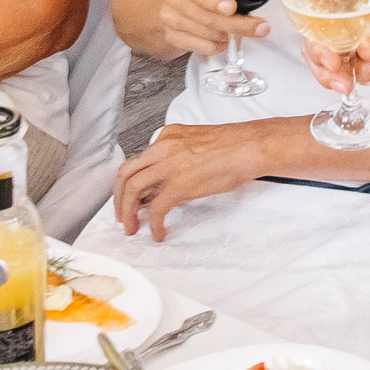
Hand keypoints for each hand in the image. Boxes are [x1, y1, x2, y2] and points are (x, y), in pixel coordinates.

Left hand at [111, 122, 271, 240]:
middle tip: (122, 215)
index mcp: (168, 136)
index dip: (131, 183)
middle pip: (126, 173)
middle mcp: (163, 148)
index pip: (138, 160)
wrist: (251, 147)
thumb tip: (170, 185)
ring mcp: (168, 166)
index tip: (133, 198)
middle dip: (119, 198)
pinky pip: (156, 209)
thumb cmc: (235, 146)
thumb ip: (178, 161)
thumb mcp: (197, 145)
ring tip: (132, 227)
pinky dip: (153, 224)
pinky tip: (158, 232)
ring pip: (131, 189)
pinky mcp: (179, 185)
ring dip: (128, 212)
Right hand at [155, 0, 268, 57]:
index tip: (231, 7)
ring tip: (244, 30)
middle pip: (206, 16)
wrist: (154, 0)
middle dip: (238, 24)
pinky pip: (200, 47)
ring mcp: (169, 18)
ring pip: (206, 34)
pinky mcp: (171, 36)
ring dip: (230, 36)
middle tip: (259, 27)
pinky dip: (218, 46)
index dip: (213, 0)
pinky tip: (225, 39)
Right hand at [315, 0, 369, 91]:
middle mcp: (340, 23)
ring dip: (364, 75)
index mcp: (335, 1)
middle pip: (320, 55)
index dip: (316, 48)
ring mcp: (355, 40)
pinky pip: (367, 73)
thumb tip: (364, 53)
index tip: (332, 62)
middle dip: (331, 74)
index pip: (313, 28)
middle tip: (346, 84)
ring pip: (343, 70)